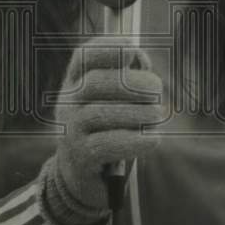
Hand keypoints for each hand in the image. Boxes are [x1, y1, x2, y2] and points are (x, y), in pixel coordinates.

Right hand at [38, 36, 163, 224]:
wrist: (82, 177)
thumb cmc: (106, 130)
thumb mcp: (114, 102)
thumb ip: (128, 79)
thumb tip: (141, 62)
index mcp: (75, 82)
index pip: (84, 56)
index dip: (108, 48)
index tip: (133, 50)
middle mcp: (67, 102)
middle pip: (95, 82)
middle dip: (132, 82)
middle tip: (157, 89)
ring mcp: (69, 130)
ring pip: (100, 113)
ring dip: (137, 112)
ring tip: (158, 115)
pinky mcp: (80, 157)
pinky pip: (107, 144)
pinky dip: (135, 141)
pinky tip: (154, 140)